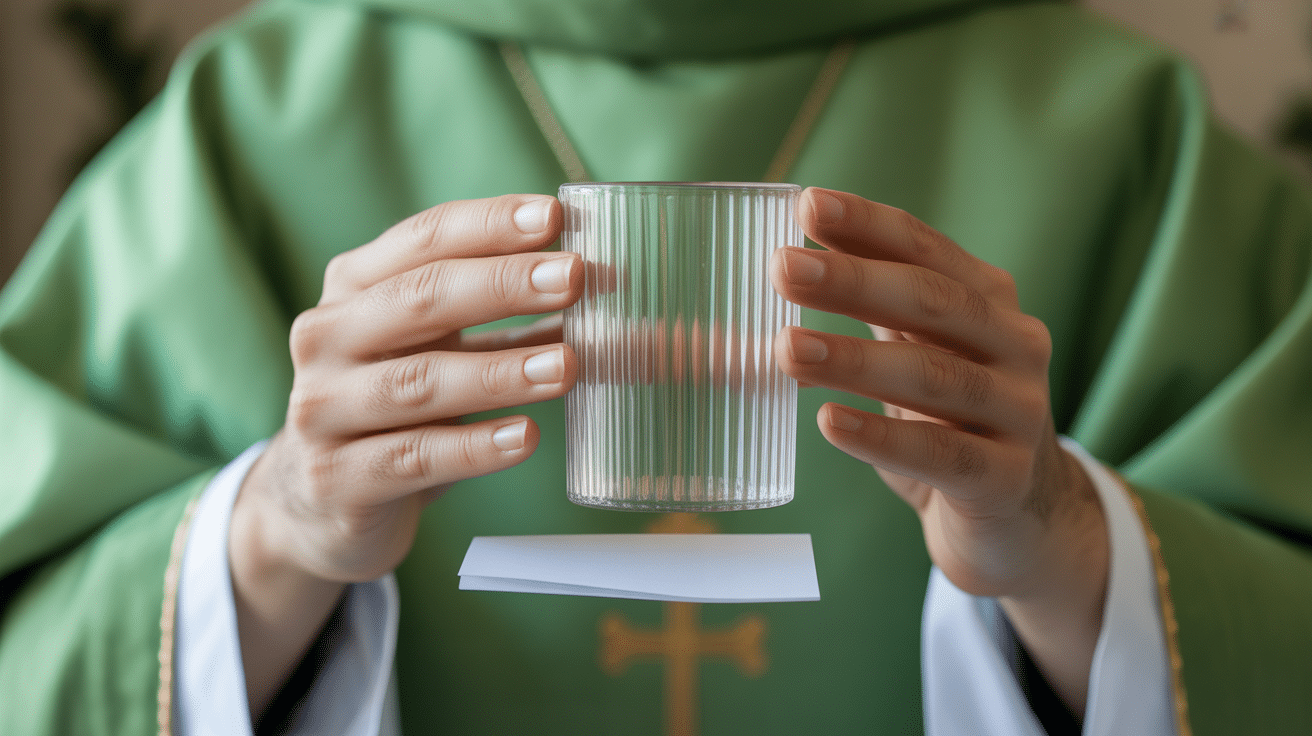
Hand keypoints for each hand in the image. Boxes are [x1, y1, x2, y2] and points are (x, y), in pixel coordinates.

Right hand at [230, 194, 581, 713]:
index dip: (489, 224)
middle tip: (574, 277)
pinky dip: (474, 447)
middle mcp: (326, 338)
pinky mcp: (336, 478)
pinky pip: (414, 458)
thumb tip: (611, 296)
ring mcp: (322, 409)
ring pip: (419, 382)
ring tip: (568, 366)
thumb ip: (515, 323)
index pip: (423, 239)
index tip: (554, 216)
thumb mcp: (444, 352)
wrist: (320, 504)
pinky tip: (526, 437)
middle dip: (502, 284)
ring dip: (500, 372)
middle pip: (419, 300)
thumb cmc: (399, 409)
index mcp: (353, 288)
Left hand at [770, 187, 1106, 712]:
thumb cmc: (944, 421)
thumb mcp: (910, 356)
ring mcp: (1019, 411)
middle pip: (934, 302)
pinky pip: (941, 454)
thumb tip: (750, 291)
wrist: (1014, 517)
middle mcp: (1015, 344)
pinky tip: (829, 423)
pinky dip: (881, 437)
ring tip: (788, 349)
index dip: (868, 225)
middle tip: (783, 268)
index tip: (807, 204)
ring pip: (934, 376)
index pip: (925, 249)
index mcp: (988, 301)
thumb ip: (855, 317)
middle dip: (855, 281)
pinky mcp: (1006, 478)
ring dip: (855, 360)